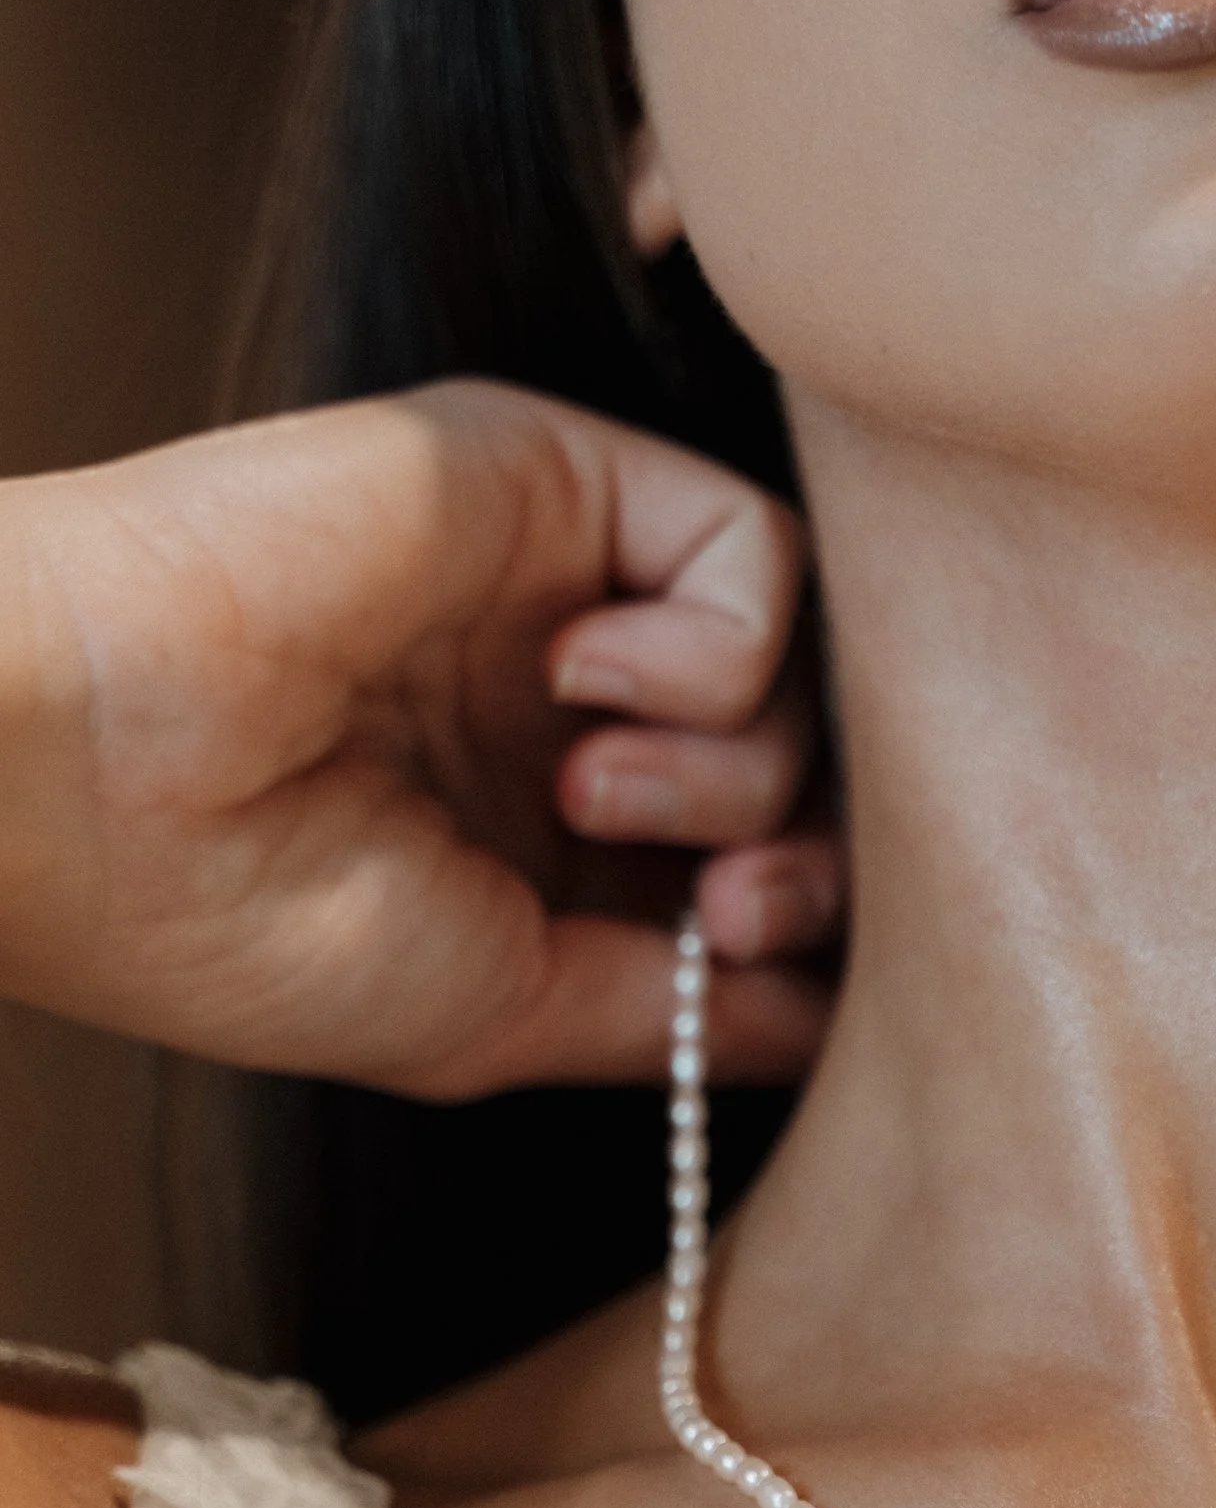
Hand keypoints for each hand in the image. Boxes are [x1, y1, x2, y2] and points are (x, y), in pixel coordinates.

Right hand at [0, 382, 844, 1097]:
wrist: (92, 783)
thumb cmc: (252, 920)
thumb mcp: (505, 1015)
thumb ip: (681, 1010)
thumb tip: (830, 1031)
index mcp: (548, 832)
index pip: (769, 855)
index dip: (809, 918)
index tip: (742, 961)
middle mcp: (571, 702)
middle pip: (815, 755)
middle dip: (811, 854)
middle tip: (730, 909)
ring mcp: (568, 586)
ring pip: (801, 660)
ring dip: (741, 765)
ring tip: (590, 791)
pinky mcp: (556, 476)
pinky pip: (757, 550)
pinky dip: (718, 650)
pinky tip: (584, 686)